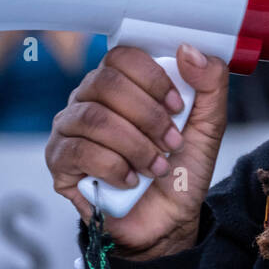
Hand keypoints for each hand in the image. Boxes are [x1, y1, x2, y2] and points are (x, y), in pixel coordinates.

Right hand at [46, 44, 229, 258]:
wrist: (168, 219)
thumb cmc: (181, 167)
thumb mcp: (208, 123)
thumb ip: (209, 82)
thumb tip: (188, 50)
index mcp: (121, 82)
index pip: (122, 56)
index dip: (153, 79)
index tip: (178, 107)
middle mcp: (89, 99)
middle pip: (106, 83)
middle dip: (149, 117)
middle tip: (172, 144)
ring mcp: (69, 128)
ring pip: (93, 118)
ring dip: (136, 145)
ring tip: (157, 166)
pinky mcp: (59, 161)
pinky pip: (78, 151)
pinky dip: (115, 167)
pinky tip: (132, 180)